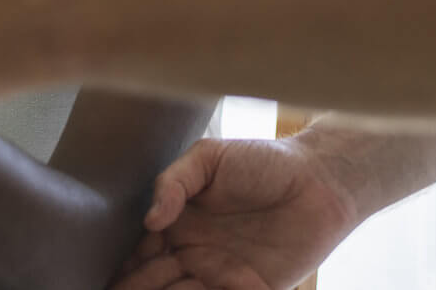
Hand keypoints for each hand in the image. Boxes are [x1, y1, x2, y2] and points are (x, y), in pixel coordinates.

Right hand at [109, 138, 358, 289]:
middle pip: (154, 281)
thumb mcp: (209, 157)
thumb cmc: (263, 161)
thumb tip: (149, 220)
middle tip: (123, 285)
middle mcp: (194, 253)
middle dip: (137, 285)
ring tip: (161, 283)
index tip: (115, 269)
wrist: (320, 180)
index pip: (140, 251)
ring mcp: (221, 274)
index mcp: (178, 223)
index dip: (125, 264)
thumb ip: (173, 182)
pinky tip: (191, 288)